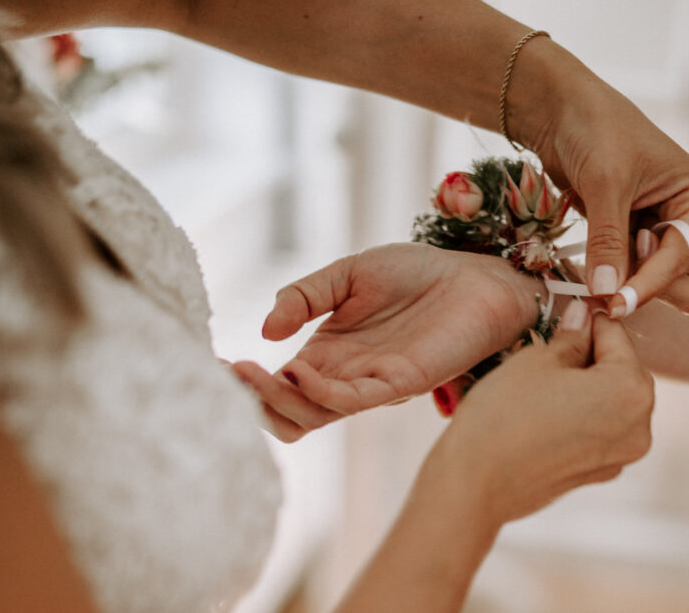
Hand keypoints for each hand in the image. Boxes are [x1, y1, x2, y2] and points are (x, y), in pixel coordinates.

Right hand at [233, 243, 544, 439]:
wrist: (476, 274)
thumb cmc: (418, 274)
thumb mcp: (347, 274)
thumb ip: (304, 296)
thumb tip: (265, 331)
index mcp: (328, 354)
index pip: (277, 386)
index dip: (244, 381)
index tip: (212, 361)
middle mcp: (344, 376)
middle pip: (287, 413)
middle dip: (252, 400)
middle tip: (228, 373)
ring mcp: (371, 383)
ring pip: (312, 415)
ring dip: (276, 399)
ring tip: (251, 372)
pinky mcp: (401, 382)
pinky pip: (353, 401)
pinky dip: (321, 392)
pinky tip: (300, 370)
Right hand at [420, 302, 655, 524]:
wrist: (475, 484)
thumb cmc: (504, 417)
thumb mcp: (537, 360)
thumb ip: (571, 336)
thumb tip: (583, 315)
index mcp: (631, 390)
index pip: (616, 335)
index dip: (589, 320)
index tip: (568, 313)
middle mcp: (639, 426)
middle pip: (622, 370)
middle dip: (591, 353)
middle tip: (551, 345)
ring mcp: (622, 455)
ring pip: (612, 400)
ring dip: (587, 383)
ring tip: (545, 377)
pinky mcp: (600, 472)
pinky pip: (600, 428)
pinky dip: (581, 413)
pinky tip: (545, 408)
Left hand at [510, 40, 688, 315]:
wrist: (562, 109)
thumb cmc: (595, 129)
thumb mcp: (606, 185)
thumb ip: (609, 241)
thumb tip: (607, 292)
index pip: (684, 258)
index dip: (649, 285)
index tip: (614, 306)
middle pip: (683, 280)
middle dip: (644, 287)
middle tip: (602, 288)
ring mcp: (667, 229)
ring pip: (657, 281)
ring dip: (625, 283)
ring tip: (592, 269)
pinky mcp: (639, 236)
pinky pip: (633, 272)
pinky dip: (612, 275)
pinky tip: (589, 267)